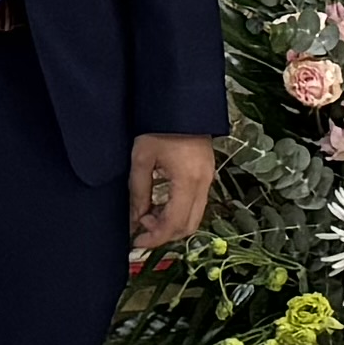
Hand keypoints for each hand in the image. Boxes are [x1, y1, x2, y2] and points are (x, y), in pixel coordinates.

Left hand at [130, 133, 219, 258]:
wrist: (181, 101)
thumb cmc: (158, 125)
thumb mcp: (141, 159)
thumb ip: (138, 192)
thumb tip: (135, 219)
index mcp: (188, 180)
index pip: (174, 224)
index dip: (155, 238)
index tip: (137, 243)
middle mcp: (204, 183)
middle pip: (188, 225)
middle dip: (164, 234)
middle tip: (141, 230)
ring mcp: (208, 178)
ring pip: (194, 216)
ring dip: (170, 223)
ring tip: (147, 214)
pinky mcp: (206, 173)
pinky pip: (195, 203)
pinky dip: (178, 211)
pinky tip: (159, 203)